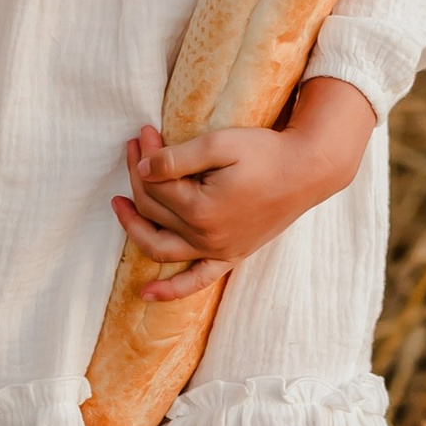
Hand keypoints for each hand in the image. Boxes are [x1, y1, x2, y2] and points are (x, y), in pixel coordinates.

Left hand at [112, 78, 377, 301]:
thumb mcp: (220, 144)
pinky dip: (172, 290)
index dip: (143, 156)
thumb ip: (176, 159)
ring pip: (161, 245)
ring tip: (119, 204)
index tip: (143, 132)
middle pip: (154, 210)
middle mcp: (206, 237)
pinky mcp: (231, 256)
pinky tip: (147, 294)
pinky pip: (197, 281)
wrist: (307, 170)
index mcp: (201, 209)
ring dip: (135, 227)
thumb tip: (141, 169)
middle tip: (137, 145)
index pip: (155, 184)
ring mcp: (218, 251)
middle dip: (139, 175)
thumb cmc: (265, 153)